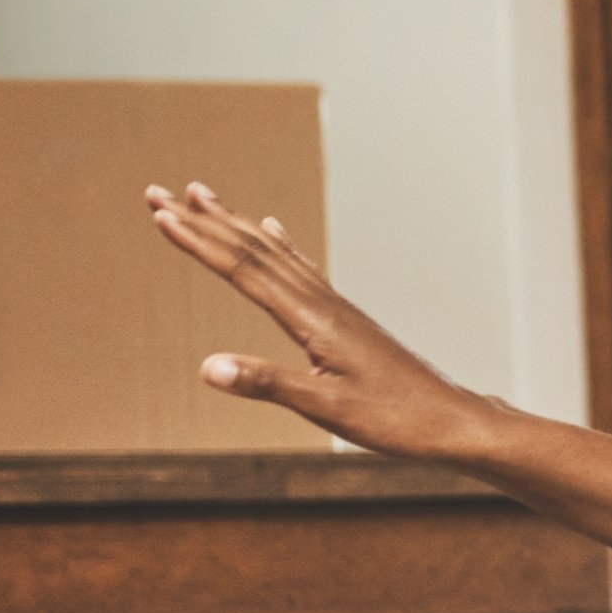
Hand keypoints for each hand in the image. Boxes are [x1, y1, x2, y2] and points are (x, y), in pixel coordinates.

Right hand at [145, 180, 484, 459]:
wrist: (453, 421)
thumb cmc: (398, 419)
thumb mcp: (328, 409)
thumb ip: (268, 385)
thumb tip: (208, 367)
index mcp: (315, 320)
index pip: (245, 271)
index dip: (199, 242)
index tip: (160, 214)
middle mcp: (324, 303)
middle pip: (253, 251)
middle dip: (203, 221)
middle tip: (158, 191)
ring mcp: (336, 307)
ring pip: (275, 253)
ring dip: (233, 224)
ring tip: (203, 196)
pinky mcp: (345, 318)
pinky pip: (301, 268)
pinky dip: (278, 244)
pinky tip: (271, 229)